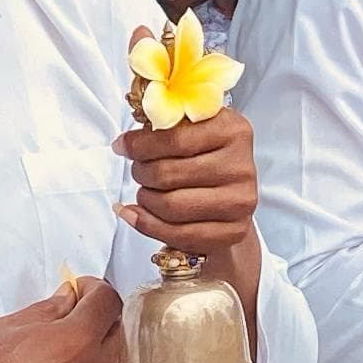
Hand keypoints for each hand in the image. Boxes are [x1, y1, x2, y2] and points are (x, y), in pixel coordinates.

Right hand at [0, 277, 124, 362]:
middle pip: (117, 335)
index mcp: (79, 341)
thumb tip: (67, 300)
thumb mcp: (10, 328)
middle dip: (98, 321)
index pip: (108, 302)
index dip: (94, 289)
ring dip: (96, 356)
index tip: (82, 291)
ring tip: (64, 354)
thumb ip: (49, 311)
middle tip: (74, 317)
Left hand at [118, 107, 259, 269]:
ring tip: (144, 192)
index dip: (139, 144)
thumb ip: (167, 127)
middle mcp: (240, 166)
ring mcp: (240, 202)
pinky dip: (148, 225)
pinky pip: (179, 234)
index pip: (174, 139)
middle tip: (138, 171)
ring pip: (170, 206)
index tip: (122, 146)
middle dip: (141, 173)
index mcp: (232, 130)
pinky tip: (135, 214)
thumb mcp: (194, 131)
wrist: (233, 193)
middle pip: (168, 174)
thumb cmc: (207, 158)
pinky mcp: (234, 231)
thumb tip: (124, 144)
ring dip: (145, 199)